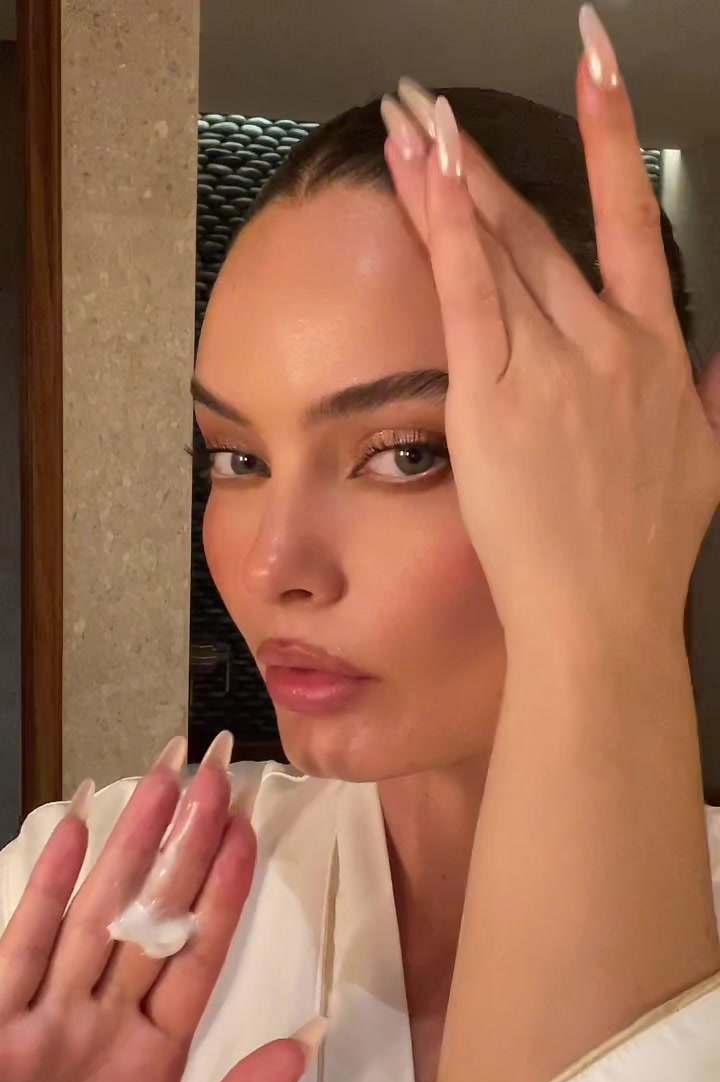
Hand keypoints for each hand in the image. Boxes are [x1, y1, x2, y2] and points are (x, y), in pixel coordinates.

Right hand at [0, 739, 313, 1081]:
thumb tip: (306, 1044)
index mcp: (150, 1059)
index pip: (197, 956)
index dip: (224, 894)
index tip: (249, 832)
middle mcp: (102, 1023)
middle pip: (151, 915)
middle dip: (183, 843)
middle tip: (212, 770)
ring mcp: (47, 1018)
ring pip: (95, 913)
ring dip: (128, 844)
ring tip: (160, 777)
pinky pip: (22, 946)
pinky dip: (46, 888)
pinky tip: (78, 832)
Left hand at [382, 33, 719, 649]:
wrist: (603, 610)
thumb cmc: (645, 552)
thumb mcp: (705, 463)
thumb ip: (706, 399)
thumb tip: (715, 364)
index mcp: (658, 354)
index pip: (638, 224)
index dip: (615, 138)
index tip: (597, 70)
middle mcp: (608, 344)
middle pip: (542, 228)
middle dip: (484, 157)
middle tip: (437, 101)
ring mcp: (553, 366)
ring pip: (499, 249)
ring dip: (450, 176)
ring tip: (410, 119)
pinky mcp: (496, 397)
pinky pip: (469, 292)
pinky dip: (444, 227)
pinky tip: (419, 173)